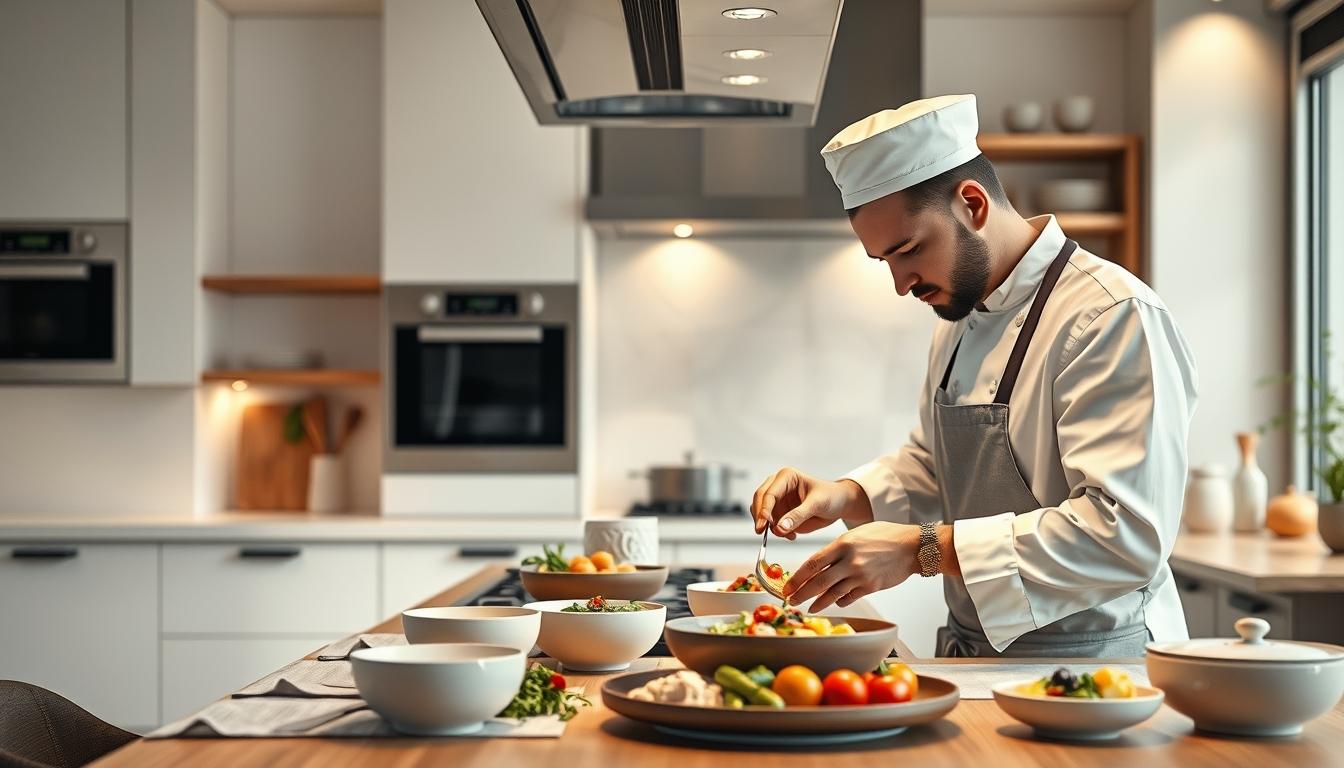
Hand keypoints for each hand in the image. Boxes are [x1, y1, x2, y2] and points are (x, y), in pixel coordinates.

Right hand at [751, 468, 871, 539]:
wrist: (839, 504)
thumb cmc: (831, 497)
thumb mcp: (817, 504)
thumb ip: (798, 516)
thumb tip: (779, 527)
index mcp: (786, 476)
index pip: (769, 492)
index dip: (764, 508)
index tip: (765, 523)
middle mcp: (778, 486)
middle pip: (759, 500)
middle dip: (760, 517)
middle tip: (762, 532)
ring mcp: (778, 500)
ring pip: (762, 513)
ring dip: (770, 526)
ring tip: (789, 535)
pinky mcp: (780, 512)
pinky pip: (771, 524)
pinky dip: (777, 532)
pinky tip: (791, 535)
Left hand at [783, 522, 919, 611]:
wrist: (912, 547)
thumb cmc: (885, 536)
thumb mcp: (856, 534)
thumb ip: (837, 547)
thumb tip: (820, 562)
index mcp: (843, 544)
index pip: (813, 563)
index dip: (797, 578)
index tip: (787, 586)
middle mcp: (850, 561)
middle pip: (818, 582)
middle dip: (801, 594)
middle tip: (791, 600)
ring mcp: (860, 576)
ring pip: (832, 594)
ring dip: (818, 603)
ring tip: (809, 607)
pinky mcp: (871, 587)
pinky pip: (849, 598)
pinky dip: (839, 601)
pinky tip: (834, 602)